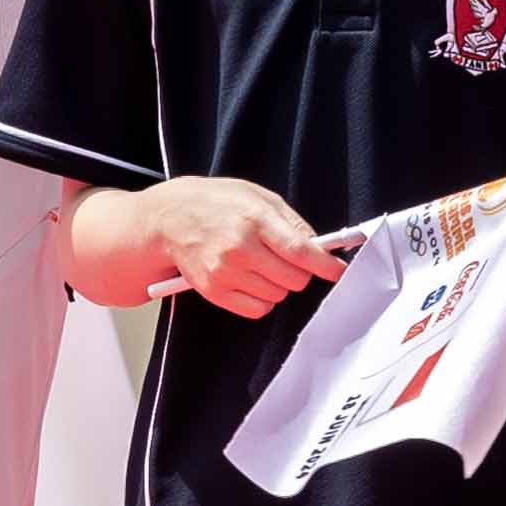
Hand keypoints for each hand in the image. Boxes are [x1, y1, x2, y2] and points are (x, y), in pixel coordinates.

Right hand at [141, 177, 345, 317]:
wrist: (167, 220)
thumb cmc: (214, 203)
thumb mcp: (256, 195)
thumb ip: (290, 220)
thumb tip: (318, 244)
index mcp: (254, 219)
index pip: (300, 250)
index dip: (325, 265)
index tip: (338, 271)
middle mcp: (239, 248)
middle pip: (293, 279)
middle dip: (301, 272)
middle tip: (289, 259)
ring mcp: (225, 272)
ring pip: (277, 295)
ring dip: (279, 284)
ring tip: (261, 264)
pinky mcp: (214, 291)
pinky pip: (257, 309)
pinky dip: (262, 299)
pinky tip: (251, 280)